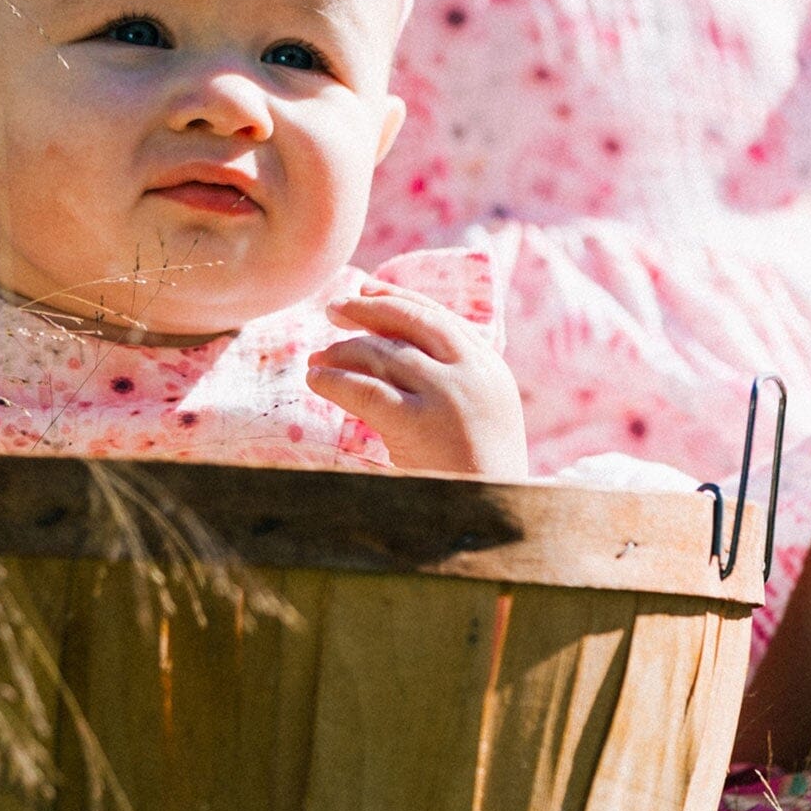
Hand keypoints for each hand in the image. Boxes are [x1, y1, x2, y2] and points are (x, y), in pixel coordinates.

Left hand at [308, 278, 527, 477]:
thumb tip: (402, 351)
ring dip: (343, 350)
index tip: (369, 290)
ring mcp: (447, 395)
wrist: (493, 520)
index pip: (439, 316)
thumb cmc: (482, 476)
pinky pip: (367, 390)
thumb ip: (457, 380)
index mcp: (490, 366)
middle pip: (411, 322)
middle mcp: (471, 371)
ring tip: (317, 358)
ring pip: (384, 354)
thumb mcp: (484, 414)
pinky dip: (336, 381)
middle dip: (367, 310)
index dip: (399, 298)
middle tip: (333, 308)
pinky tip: (316, 380)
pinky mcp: (420, 424)